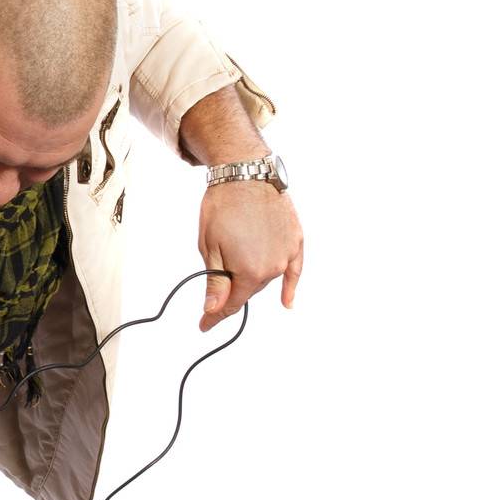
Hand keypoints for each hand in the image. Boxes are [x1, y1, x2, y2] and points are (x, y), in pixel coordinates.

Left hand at [198, 177, 302, 329]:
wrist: (246, 174)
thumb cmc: (222, 208)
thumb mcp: (209, 248)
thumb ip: (215, 282)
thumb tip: (212, 310)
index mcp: (248, 272)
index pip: (230, 304)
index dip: (214, 316)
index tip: (203, 326)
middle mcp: (272, 268)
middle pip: (247, 291)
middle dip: (231, 291)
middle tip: (215, 281)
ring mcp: (287, 254)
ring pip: (266, 278)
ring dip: (251, 278)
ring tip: (237, 256)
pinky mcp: (296, 240)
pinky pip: (295, 269)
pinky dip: (290, 286)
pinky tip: (287, 301)